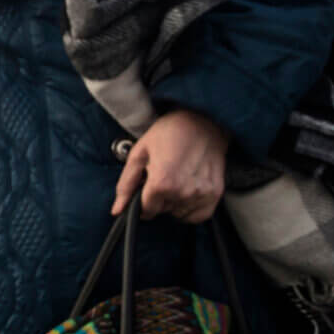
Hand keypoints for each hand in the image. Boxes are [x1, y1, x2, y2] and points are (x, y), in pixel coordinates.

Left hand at [112, 109, 230, 224]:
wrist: (203, 119)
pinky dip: (191, 207)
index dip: (142, 200)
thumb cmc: (170, 131)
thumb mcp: (140, 152)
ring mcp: (202, 194)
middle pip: (163, 211)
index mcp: (163, 183)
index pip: (146, 210)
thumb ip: (126, 185)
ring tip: (178, 177)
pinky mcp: (215, 193)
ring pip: (179, 213)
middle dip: (159, 198)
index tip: (147, 186)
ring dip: (175, 202)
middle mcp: (184, 192)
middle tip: (164, 173)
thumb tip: (117, 210)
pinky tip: (189, 188)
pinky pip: (198, 215)